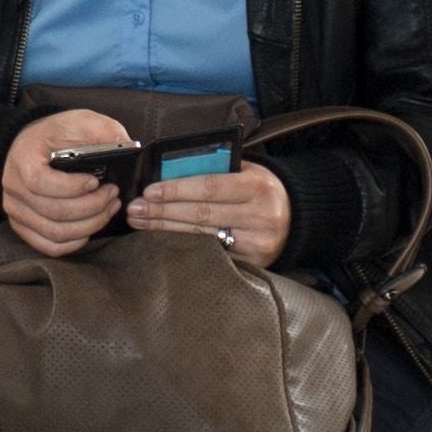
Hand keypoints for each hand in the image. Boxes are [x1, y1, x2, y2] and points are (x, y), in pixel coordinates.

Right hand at [2, 110, 132, 257]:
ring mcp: (16, 210)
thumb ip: (102, 130)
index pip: (40, 182)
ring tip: (107, 210)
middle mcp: (13, 188)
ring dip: (89, 225)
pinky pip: (49, 246)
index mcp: (23, 158)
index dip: (71, 187)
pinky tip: (89, 228)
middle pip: (53, 212)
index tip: (95, 181)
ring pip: (55, 233)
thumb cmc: (55, 134)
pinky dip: (74, 243)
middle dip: (92, 208)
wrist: (29, 145)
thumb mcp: (79, 121)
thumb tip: (127, 145)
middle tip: (113, 196)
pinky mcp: (23, 226)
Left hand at [128, 158, 293, 266]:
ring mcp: (255, 243)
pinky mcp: (252, 263)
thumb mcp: (247, 171)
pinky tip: (161, 240)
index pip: (209, 187)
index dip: (177, 189)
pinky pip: (211, 254)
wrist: (296, 217)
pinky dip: (183, 246)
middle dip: (162, 211)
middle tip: (134, 209)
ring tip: (140, 222)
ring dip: (165, 229)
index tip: (149, 191)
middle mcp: (259, 216)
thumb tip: (170, 169)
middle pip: (201, 215)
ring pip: (201, 236)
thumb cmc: (261, 189)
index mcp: (257, 186)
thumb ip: (217, 169)